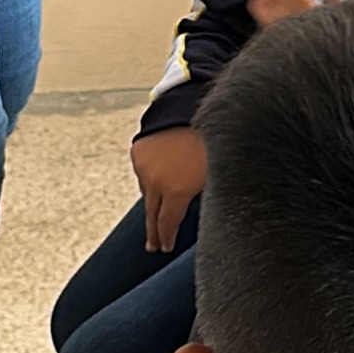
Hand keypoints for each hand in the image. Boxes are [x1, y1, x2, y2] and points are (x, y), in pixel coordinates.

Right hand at [131, 128, 207, 252]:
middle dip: (153, 232)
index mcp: (176, 191)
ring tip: (157, 211)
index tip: (164, 248)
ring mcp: (144, 166)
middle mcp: (156, 182)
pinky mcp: (138, 151)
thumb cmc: (212, 140)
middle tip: (153, 246)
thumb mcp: (215, 174)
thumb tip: (202, 213)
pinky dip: (151, 177)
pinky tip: (157, 180)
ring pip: (147, 192)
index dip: (165, 239)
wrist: (190, 104)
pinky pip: (144, 171)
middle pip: (151, 214)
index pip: (166, 225)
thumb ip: (204, 197)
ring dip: (154, 201)